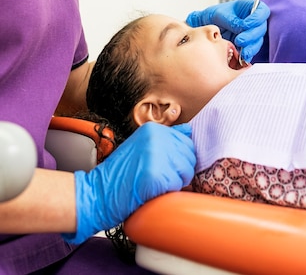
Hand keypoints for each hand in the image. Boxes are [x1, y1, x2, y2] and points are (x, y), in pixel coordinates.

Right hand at [62, 122, 195, 243]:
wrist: (97, 193)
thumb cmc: (120, 174)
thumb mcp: (141, 146)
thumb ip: (165, 138)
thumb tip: (188, 129)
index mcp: (153, 129)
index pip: (187, 142)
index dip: (180, 159)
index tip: (166, 167)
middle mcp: (156, 137)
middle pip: (189, 156)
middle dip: (179, 171)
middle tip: (159, 178)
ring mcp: (156, 155)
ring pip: (186, 172)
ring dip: (174, 183)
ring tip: (154, 184)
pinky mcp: (155, 175)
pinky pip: (176, 186)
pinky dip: (167, 193)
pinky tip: (150, 191)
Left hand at [186, 0, 269, 62]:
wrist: (204, 26)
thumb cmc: (212, 16)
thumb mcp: (219, 14)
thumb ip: (232, 20)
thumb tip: (242, 27)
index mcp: (248, 7)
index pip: (262, 11)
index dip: (257, 18)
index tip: (246, 25)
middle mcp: (252, 20)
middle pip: (261, 28)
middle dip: (251, 36)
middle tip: (239, 40)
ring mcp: (251, 32)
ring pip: (258, 40)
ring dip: (251, 47)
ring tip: (242, 52)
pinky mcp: (247, 44)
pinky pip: (252, 50)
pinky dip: (248, 54)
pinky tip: (243, 58)